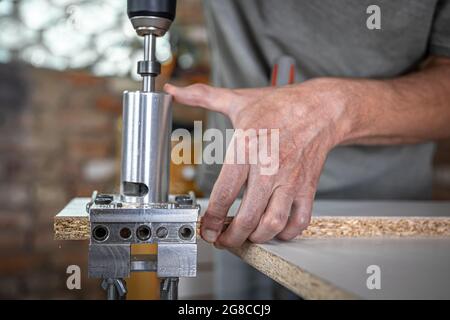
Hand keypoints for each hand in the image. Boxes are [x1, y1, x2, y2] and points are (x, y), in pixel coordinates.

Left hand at [165, 79, 352, 246]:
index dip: (212, 218)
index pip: (225, 193)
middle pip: (247, 216)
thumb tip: (172, 90)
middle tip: (222, 240)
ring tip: (246, 237)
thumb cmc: (279, 105)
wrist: (321, 108)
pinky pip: (299, 220)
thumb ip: (202, 96)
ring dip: (257, 238)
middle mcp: (269, 168)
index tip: (206, 229)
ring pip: (273, 223)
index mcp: (247, 148)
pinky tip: (275, 229)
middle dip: (231, 237)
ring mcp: (290, 180)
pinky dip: (286, 233)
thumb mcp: (237, 99)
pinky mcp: (307, 187)